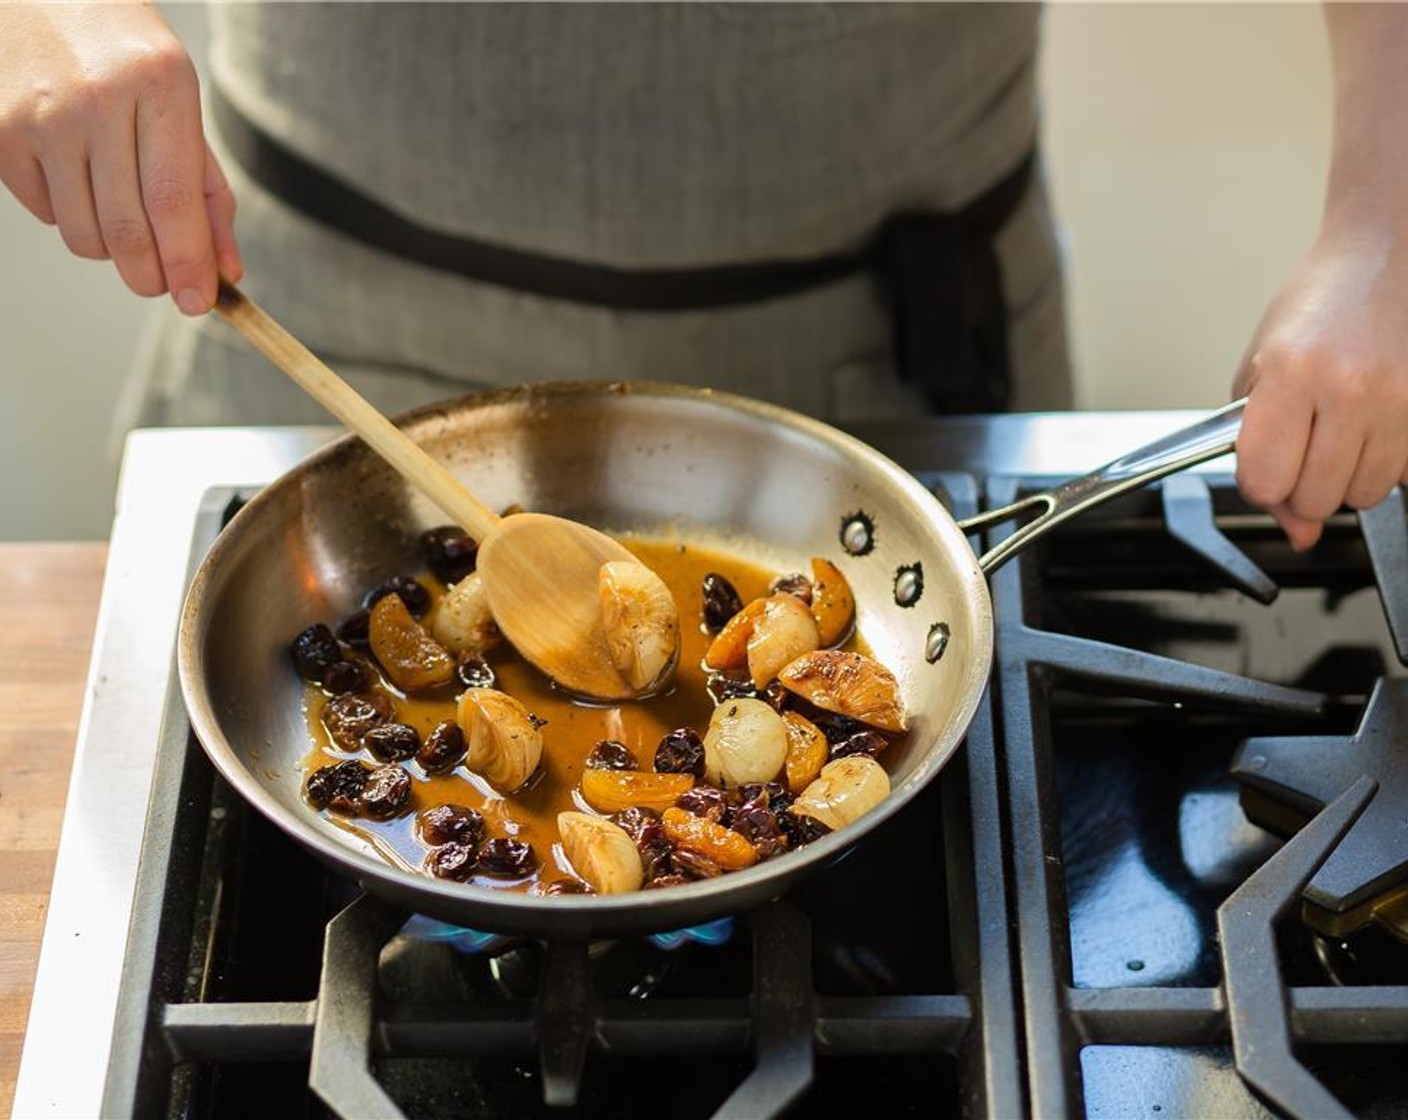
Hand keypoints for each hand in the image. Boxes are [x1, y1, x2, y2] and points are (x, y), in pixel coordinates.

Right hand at [0, 2, 240, 313]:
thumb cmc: (124, 54)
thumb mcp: (181, 106)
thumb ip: (208, 191)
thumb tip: (225, 271)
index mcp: (159, 85)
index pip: (175, 202)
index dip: (189, 266)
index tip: (199, 304)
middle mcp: (97, 99)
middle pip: (128, 231)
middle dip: (151, 276)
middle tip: (162, 283)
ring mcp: (40, 115)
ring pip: (84, 236)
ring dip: (111, 248)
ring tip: (120, 209)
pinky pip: (46, 213)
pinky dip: (71, 214)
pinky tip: (77, 173)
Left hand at [1233, 227, 1407, 549]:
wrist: (1388, 253)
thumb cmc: (1317, 305)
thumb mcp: (1260, 369)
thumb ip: (1258, 451)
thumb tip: (1295, 530)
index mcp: (1291, 372)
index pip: (1264, 481)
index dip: (1260, 482)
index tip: (1264, 463)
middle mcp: (1350, 386)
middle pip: (1316, 499)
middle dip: (1302, 483)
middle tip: (1302, 441)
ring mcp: (1401, 398)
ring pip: (1363, 494)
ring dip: (1346, 475)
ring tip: (1339, 426)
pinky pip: (1403, 474)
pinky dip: (1384, 461)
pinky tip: (1372, 423)